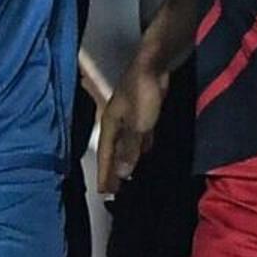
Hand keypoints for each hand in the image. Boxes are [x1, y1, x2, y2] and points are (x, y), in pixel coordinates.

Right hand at [89, 52, 170, 200]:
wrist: (153, 64)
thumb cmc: (142, 93)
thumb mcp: (137, 125)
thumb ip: (129, 149)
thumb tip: (121, 173)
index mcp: (109, 125)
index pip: (105, 155)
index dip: (104, 174)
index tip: (103, 192)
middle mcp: (115, 121)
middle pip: (113, 151)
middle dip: (113, 169)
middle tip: (113, 189)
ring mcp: (128, 115)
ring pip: (125, 143)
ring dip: (125, 159)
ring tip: (127, 175)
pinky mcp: (141, 111)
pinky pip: (137, 135)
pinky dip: (138, 146)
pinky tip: (143, 152)